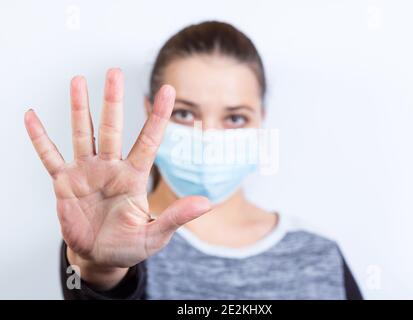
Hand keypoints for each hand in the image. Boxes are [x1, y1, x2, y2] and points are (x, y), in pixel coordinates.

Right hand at [24, 68, 209, 287]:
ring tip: (78, 81)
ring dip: (80, 108)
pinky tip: (31, 117)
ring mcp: (86, 172)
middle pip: (112, 128)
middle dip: (113, 100)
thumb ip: (176, 217)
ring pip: (83, 134)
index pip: (149, 140)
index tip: (168, 90)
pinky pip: (50, 156)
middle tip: (114, 73)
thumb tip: (206, 203)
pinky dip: (40, 138)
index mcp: (134, 176)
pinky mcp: (64, 183)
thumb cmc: (129, 245)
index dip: (158, 116)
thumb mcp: (155, 234)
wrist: (100, 256)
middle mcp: (110, 167)